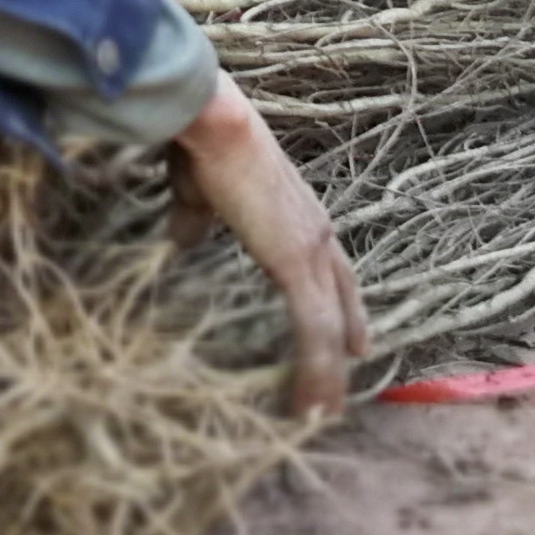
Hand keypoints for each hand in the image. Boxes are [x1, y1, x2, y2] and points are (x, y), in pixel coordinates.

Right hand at [167, 74, 367, 417]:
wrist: (211, 124)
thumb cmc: (201, 148)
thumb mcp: (197, 194)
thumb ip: (196, 220)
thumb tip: (182, 238)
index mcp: (296, 213)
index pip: (329, 266)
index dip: (341, 301)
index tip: (351, 336)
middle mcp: (315, 231)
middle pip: (342, 296)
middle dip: (346, 338)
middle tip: (345, 380)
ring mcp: (311, 249)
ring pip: (330, 325)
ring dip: (328, 371)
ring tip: (322, 410)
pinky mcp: (297, 265)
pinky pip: (314, 329)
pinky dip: (316, 368)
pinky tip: (311, 401)